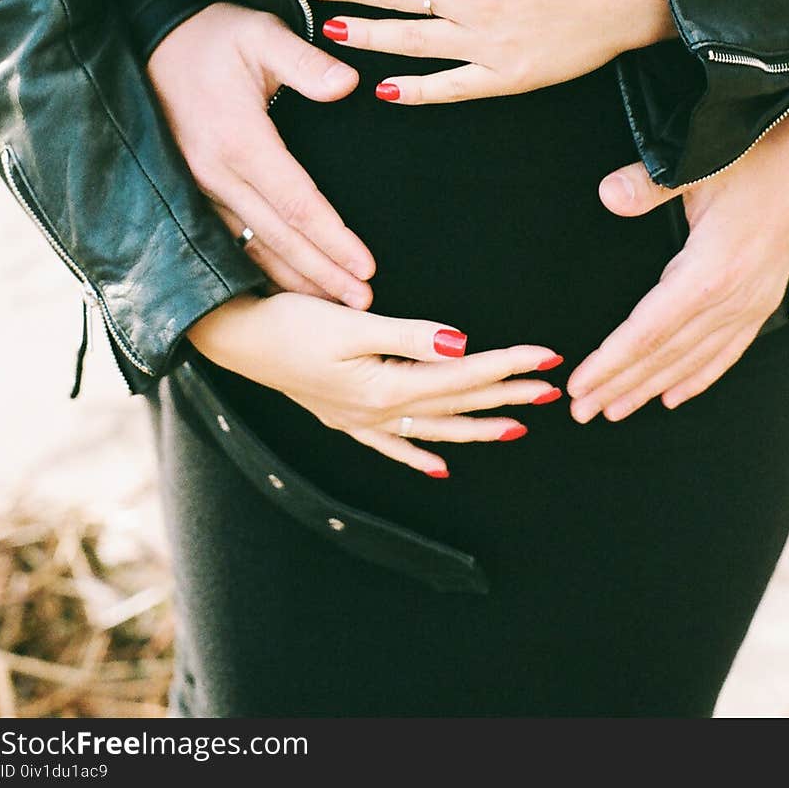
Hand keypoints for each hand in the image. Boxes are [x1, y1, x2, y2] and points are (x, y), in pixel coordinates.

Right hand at [147, 2, 374, 306]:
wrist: (151, 36)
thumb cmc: (215, 34)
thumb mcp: (263, 34)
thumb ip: (307, 62)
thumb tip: (349, 85)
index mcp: (239, 139)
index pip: (296, 203)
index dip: (333, 239)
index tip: (366, 266)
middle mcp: (215, 173)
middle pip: (278, 237)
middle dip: (323, 274)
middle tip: (364, 304)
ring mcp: (198, 186)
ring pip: (251, 247)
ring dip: (294, 279)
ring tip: (334, 305)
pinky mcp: (191, 190)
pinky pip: (228, 240)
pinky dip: (259, 269)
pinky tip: (284, 287)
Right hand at [188, 293, 563, 477]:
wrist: (236, 339)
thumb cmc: (290, 322)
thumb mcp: (350, 321)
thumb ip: (409, 336)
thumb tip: (461, 344)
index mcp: (385, 384)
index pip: (463, 374)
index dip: (508, 364)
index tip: (547, 356)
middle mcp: (378, 411)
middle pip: (456, 404)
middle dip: (506, 396)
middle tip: (551, 390)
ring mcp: (360, 420)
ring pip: (433, 430)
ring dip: (476, 429)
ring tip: (516, 428)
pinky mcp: (343, 417)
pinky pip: (392, 447)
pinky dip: (419, 456)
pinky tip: (440, 467)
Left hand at [566, 115, 788, 421]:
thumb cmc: (754, 160)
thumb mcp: (698, 164)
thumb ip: (649, 185)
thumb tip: (609, 195)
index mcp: (710, 271)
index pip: (649, 331)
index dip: (611, 361)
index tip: (578, 384)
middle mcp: (731, 298)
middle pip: (665, 355)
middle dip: (619, 385)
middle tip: (580, 410)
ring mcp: (749, 304)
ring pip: (692, 360)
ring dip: (650, 388)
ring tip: (613, 410)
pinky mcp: (760, 302)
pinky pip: (725, 353)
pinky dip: (698, 378)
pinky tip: (673, 396)